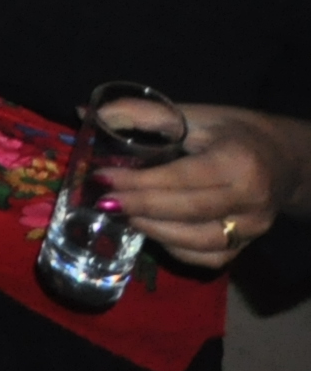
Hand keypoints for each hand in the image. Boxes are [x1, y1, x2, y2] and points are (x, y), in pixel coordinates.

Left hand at [101, 104, 309, 268]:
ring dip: (155, 231)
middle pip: (190, 212)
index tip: (103, 178)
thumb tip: (88, 113)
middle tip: (104, 201)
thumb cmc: (232, 132)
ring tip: (123, 215)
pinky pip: (210, 258)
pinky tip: (151, 230)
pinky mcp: (249, 246)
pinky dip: (177, 248)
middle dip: (141, 207)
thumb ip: (144, 114)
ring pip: (200, 242)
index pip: (184, 178)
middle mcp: (252, 200)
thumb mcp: (193, 114)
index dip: (141, 182)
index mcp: (239, 162)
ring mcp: (254, 228)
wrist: (282, 159)